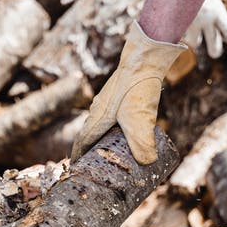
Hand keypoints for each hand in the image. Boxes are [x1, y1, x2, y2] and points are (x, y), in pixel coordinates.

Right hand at [71, 21, 184, 164]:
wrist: (144, 57)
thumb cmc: (137, 88)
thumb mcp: (140, 120)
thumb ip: (143, 144)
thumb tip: (148, 162)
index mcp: (96, 120)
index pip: (82, 143)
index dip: (79, 158)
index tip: (78, 169)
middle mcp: (97, 110)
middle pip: (89, 134)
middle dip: (91, 150)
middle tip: (96, 164)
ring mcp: (107, 101)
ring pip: (100, 124)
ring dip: (102, 137)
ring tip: (111, 149)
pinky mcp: (118, 94)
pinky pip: (111, 115)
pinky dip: (114, 126)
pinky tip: (126, 128)